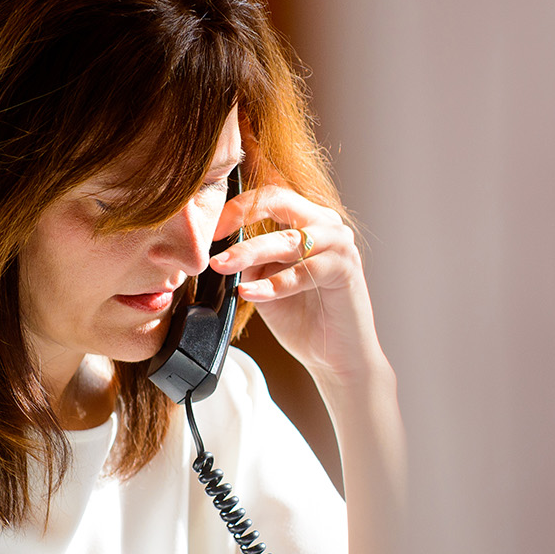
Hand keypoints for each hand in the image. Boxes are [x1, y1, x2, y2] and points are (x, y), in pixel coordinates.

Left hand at [210, 186, 385, 384]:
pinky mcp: (345, 269)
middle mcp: (326, 224)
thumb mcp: (265, 280)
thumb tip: (220, 244)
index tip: (209, 227)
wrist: (335, 356)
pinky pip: (303, 272)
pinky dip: (273, 284)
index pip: (270, 197)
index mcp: (307, 220)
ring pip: (288, 239)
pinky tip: (249, 292)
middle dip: (241, 216)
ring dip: (250, 251)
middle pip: (279, 203)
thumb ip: (250, 258)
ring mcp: (339, 244)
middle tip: (213, 237)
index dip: (237, 207)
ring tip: (222, 266)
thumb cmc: (303, 317)